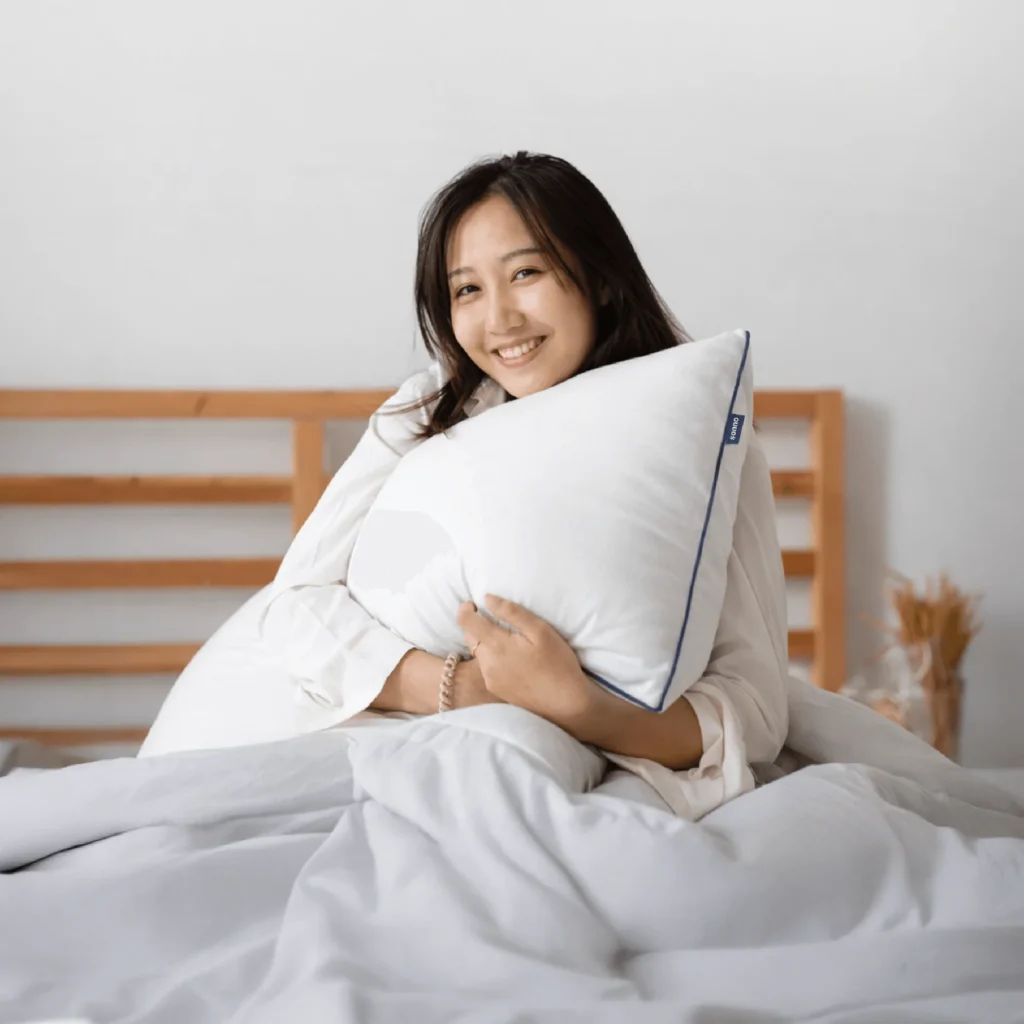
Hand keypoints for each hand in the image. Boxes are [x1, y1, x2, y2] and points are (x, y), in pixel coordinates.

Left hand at [457, 594, 596, 727]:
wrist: (566, 703)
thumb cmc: (558, 663)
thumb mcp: (540, 630)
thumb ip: (512, 612)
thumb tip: (487, 599)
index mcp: (496, 645)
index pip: (466, 621)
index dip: (465, 608)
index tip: (473, 603)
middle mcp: (487, 664)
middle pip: (470, 637)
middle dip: (478, 625)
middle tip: (497, 621)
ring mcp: (490, 679)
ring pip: (478, 653)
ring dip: (486, 643)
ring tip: (509, 641)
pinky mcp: (496, 690)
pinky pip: (486, 668)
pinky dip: (493, 658)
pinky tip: (513, 660)